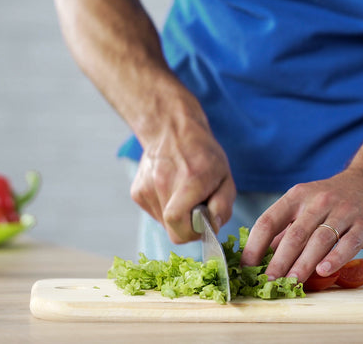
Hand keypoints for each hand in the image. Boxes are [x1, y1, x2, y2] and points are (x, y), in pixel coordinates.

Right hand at [130, 118, 236, 243]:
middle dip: (187, 227)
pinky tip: (171, 190)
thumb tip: (212, 226)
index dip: (193, 232)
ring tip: (182, 195)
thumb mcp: (225, 176)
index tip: (203, 222)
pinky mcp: (137, 192)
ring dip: (176, 217)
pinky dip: (165, 209)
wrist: (171, 130)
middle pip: (172, 230)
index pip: (179, 226)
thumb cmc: (203, 154)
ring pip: (163, 224)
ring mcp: (146, 188)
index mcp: (189, 181)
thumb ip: (223, 205)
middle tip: (195, 210)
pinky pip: (154, 213)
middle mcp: (163, 185)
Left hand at [239, 168, 362, 281]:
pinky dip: (335, 257)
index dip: (255, 245)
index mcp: (297, 196)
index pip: (269, 220)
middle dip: (279, 260)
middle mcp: (318, 201)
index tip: (246, 266)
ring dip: (304, 263)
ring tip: (292, 282)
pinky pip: (348, 242)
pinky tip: (324, 270)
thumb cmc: (332, 201)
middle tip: (268, 280)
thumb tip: (260, 258)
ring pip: (319, 239)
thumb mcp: (305, 205)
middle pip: (294, 234)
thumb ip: (286, 229)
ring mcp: (343, 211)